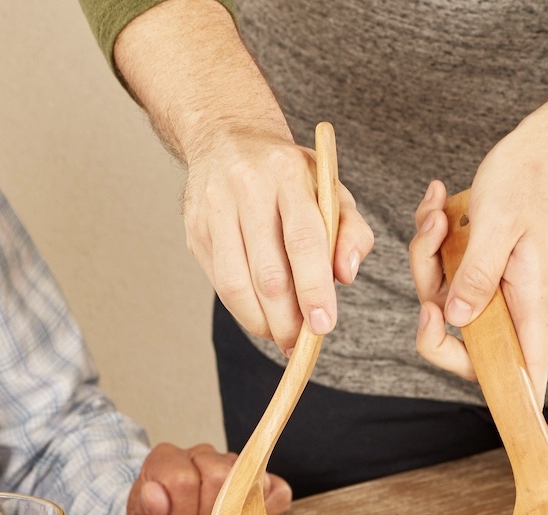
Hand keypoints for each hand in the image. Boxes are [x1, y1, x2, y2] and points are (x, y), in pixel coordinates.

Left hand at [127, 442, 291, 514]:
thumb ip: (146, 510)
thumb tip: (155, 495)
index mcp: (168, 459)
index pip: (183, 479)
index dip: (181, 512)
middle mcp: (200, 455)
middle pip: (219, 477)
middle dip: (209, 514)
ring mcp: (233, 466)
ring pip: (251, 481)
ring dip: (237, 514)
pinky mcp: (261, 482)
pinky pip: (277, 491)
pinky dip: (269, 510)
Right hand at [184, 129, 372, 352]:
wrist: (227, 139)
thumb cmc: (289, 174)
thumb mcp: (331, 188)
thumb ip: (351, 231)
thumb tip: (346, 276)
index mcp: (288, 173)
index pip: (303, 240)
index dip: (314, 289)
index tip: (323, 326)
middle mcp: (246, 188)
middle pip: (267, 272)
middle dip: (287, 319)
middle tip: (302, 343)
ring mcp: (214, 209)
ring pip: (236, 285)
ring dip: (261, 322)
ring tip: (281, 336)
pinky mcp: (196, 230)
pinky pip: (220, 283)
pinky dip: (243, 310)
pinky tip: (261, 316)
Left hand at [408, 125, 547, 398]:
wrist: (541, 144)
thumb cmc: (529, 179)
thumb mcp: (498, 224)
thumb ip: (476, 274)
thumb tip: (456, 320)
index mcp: (528, 304)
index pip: (525, 371)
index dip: (510, 397)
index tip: (499, 408)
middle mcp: (510, 304)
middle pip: (464, 348)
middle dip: (431, 317)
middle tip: (426, 286)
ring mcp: (491, 287)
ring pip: (441, 303)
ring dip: (426, 257)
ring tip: (437, 211)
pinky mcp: (475, 267)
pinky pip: (439, 271)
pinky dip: (430, 239)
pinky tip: (437, 201)